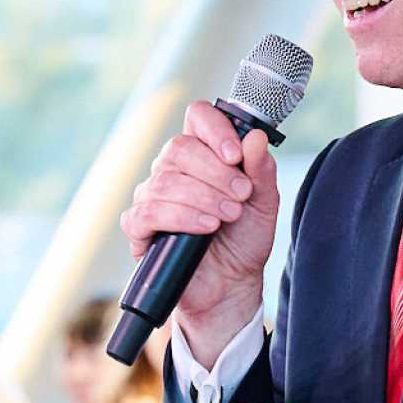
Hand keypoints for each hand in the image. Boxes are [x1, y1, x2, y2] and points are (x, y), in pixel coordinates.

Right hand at [121, 100, 281, 363]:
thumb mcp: (263, 204)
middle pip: (179, 148)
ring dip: (204, 198)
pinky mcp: (139, 227)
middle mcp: (172, 169)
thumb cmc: (243, 240)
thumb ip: (260, 170)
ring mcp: (151, 196)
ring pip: (165, 181)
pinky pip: (148, 212)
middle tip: (240, 197)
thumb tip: (255, 137)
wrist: (231, 285)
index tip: (235, 156)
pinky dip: (181, 217)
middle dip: (216, 174)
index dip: (214, 129)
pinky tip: (205, 228)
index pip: (197, 117)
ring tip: (228, 217)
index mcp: (203, 154)